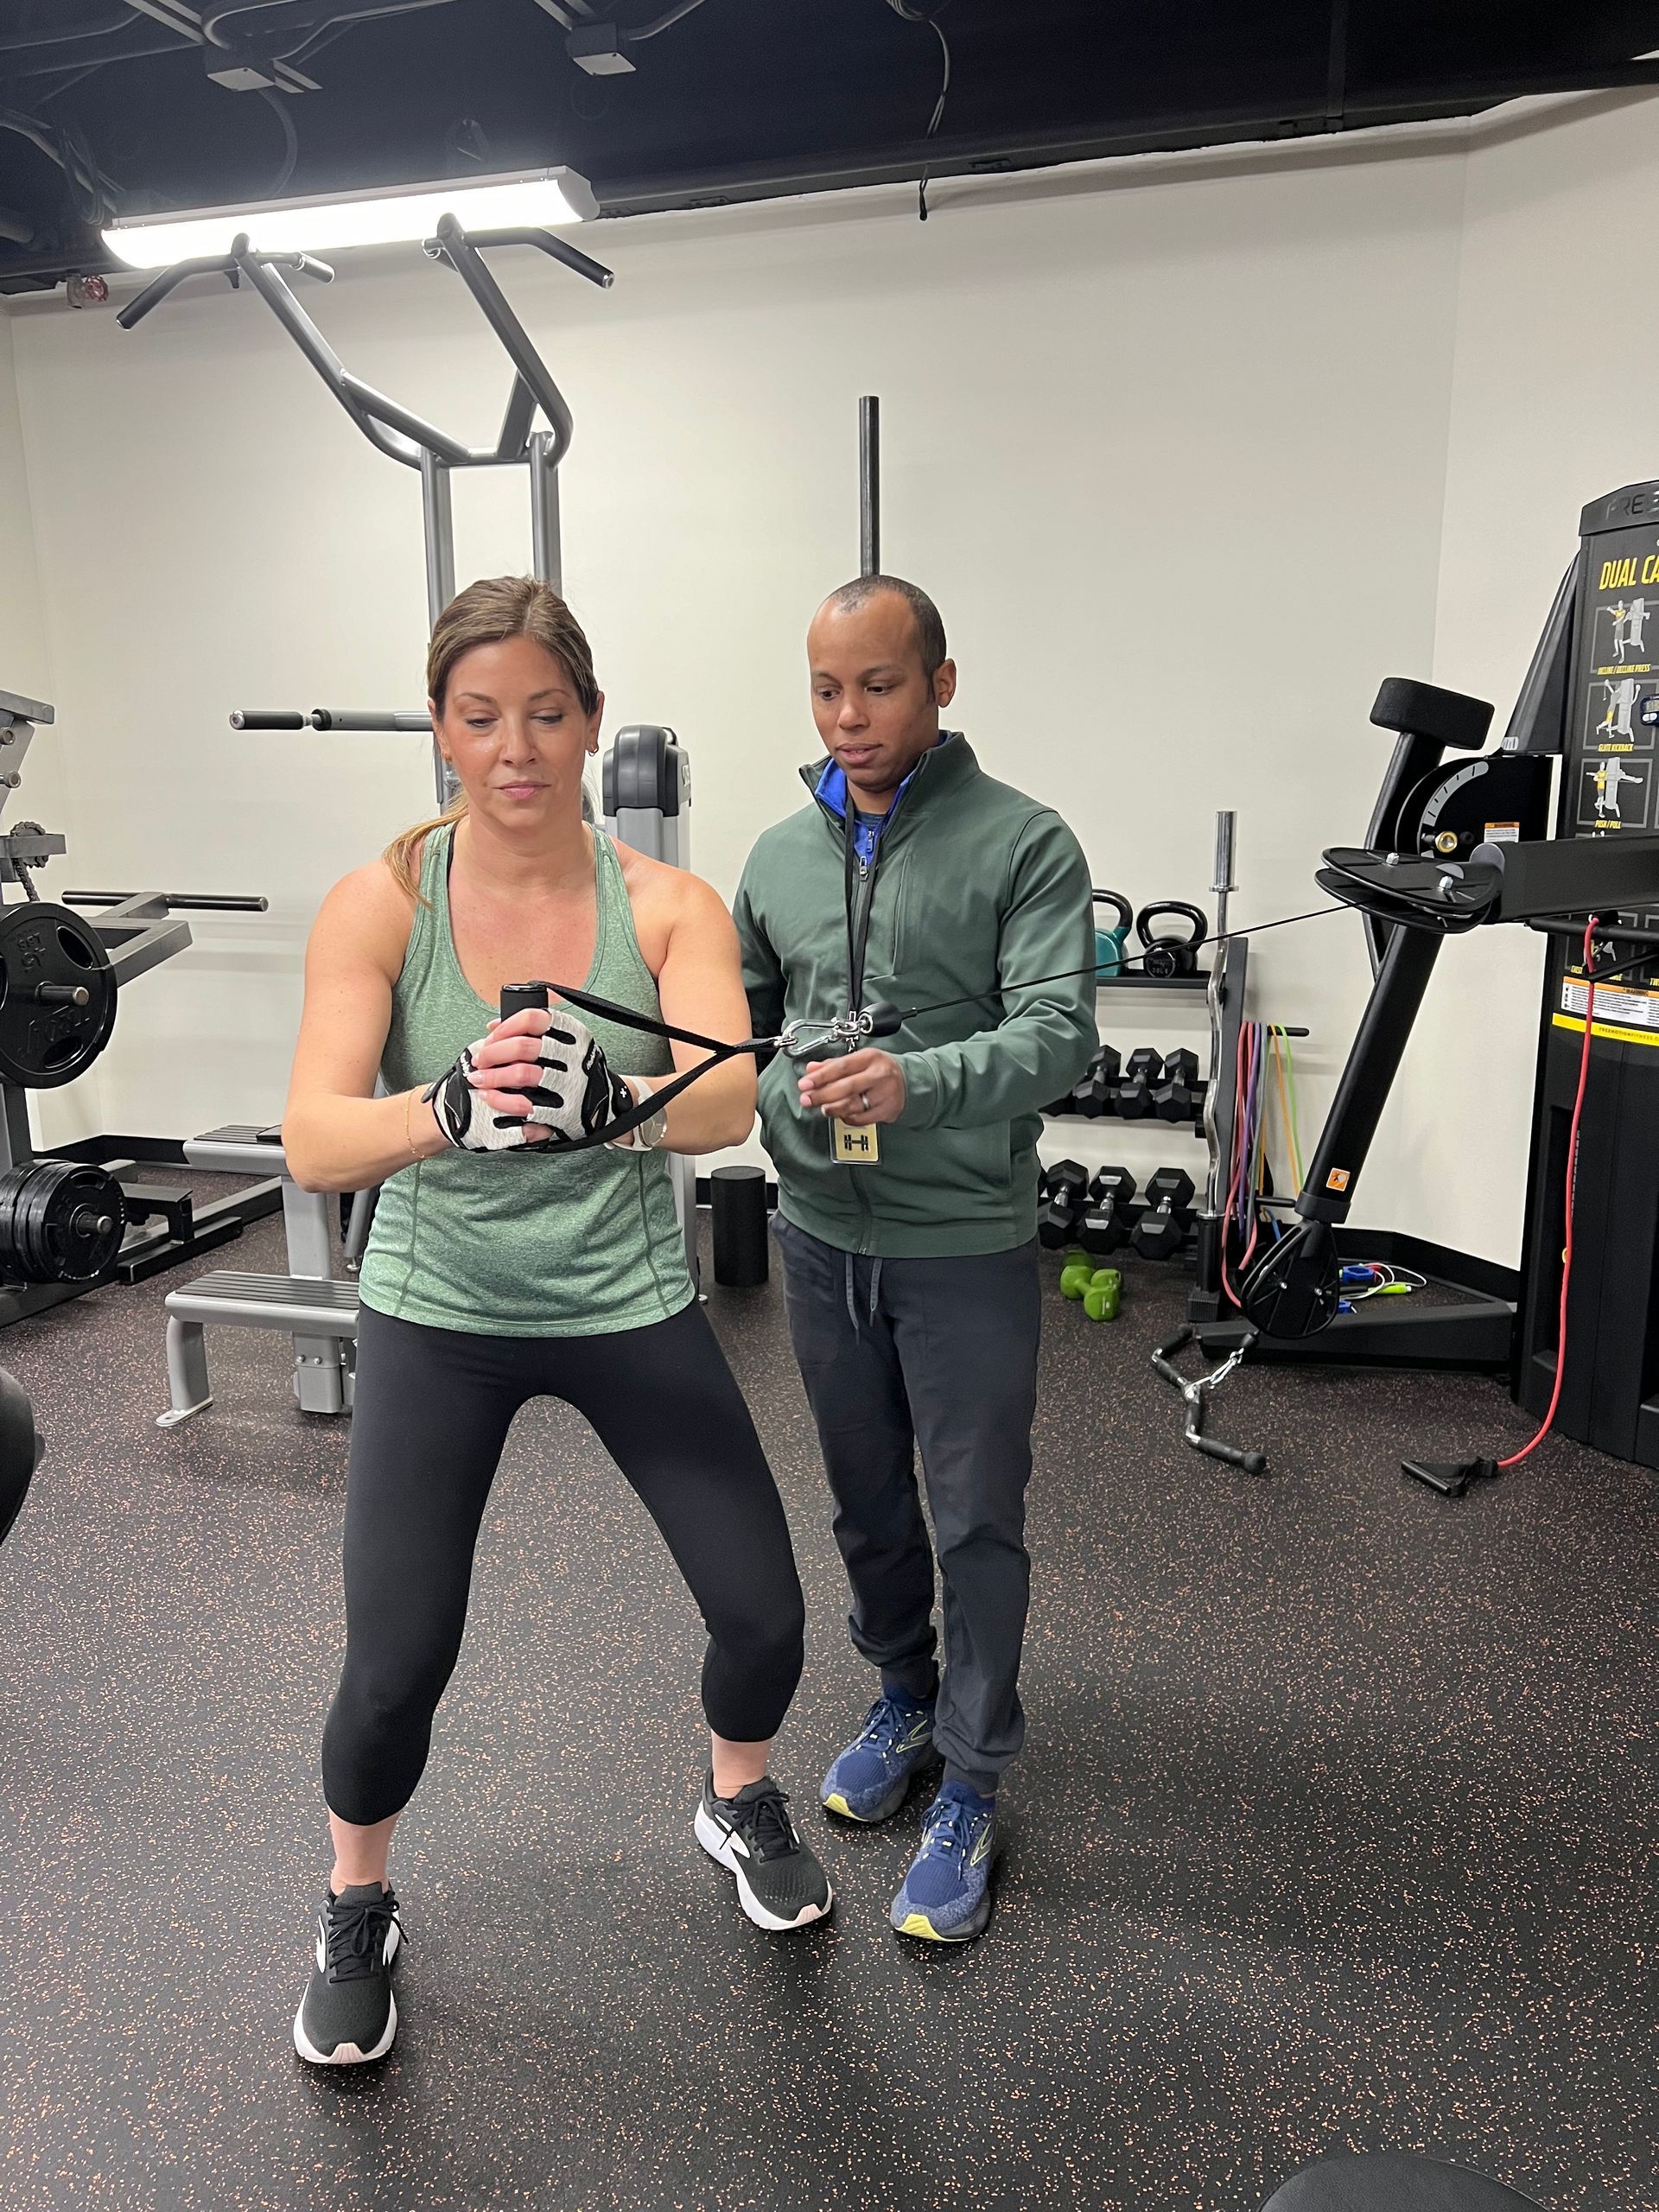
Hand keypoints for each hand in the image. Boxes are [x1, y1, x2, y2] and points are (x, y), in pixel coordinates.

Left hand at [425, 1007, 632, 1152]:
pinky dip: (501, 1101)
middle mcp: (574, 1056)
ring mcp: (571, 1084)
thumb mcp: (566, 1043)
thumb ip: (534, 1032)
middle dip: (492, 1054)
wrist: (607, 1107)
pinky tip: (489, 1098)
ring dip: (493, 1077)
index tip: (490, 1037)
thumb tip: (493, 1027)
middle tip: (479, 1060)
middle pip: (523, 1047)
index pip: (533, 1019)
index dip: (505, 1027)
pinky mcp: (565, 1111)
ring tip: (478, 1080)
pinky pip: (525, 1104)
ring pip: (522, 1074)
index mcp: (573, 1034)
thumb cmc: (577, 1070)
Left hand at [797, 1048, 906, 1125]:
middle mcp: (879, 1074)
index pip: (841, 1066)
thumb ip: (833, 1065)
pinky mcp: (888, 1110)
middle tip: (807, 1099)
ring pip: (854, 1105)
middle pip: (846, 1087)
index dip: (820, 1076)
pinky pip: (862, 1119)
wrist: (910, 1081)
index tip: (805, 1084)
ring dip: (833, 1108)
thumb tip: (811, 1069)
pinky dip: (848, 1118)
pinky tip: (841, 1114)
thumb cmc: (880, 1069)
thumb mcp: (859, 1060)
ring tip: (824, 1108)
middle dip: (822, 1095)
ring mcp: (885, 1094)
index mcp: (870, 1058)